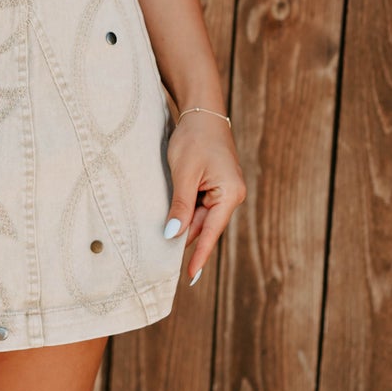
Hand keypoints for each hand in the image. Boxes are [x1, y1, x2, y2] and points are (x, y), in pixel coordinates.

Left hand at [164, 114, 245, 286]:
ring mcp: (224, 191)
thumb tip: (173, 236)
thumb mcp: (184, 174)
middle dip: (184, 237)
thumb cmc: (195, 139)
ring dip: (183, 222)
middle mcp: (231, 195)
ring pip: (200, 217)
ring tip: (161, 233)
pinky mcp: (215, 185)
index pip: (211, 233)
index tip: (190, 278)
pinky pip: (199, 206)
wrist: (202, 112)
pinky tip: (171, 215)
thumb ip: (180, 207)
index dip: (198, 256)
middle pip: (204, 226)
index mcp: (230, 194)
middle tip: (160, 257)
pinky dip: (185, 211)